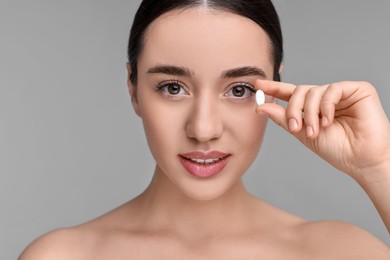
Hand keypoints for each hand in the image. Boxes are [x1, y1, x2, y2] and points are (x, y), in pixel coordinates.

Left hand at [255, 80, 389, 181]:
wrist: (361, 161)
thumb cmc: (336, 149)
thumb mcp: (302, 133)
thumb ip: (283, 118)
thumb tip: (261, 106)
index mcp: (313, 107)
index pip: (291, 93)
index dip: (274, 88)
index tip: (258, 86)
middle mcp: (326, 98)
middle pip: (299, 91)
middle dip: (293, 109)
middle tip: (296, 128)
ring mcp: (341, 93)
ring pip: (313, 91)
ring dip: (310, 113)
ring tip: (314, 131)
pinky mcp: (358, 90)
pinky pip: (333, 89)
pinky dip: (326, 106)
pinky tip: (329, 121)